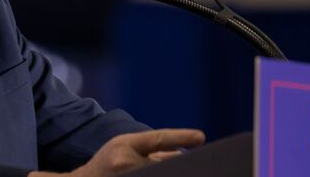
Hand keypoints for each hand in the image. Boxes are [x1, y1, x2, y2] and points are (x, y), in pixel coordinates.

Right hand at [29, 128, 204, 176]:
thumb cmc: (107, 163)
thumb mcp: (125, 147)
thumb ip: (153, 149)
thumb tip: (184, 152)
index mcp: (124, 146)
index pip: (158, 138)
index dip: (180, 136)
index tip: (201, 137)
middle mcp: (125, 162)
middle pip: (164, 162)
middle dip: (180, 163)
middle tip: (200, 164)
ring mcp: (127, 175)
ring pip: (161, 171)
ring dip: (172, 170)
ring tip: (174, 168)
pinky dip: (164, 174)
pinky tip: (167, 172)